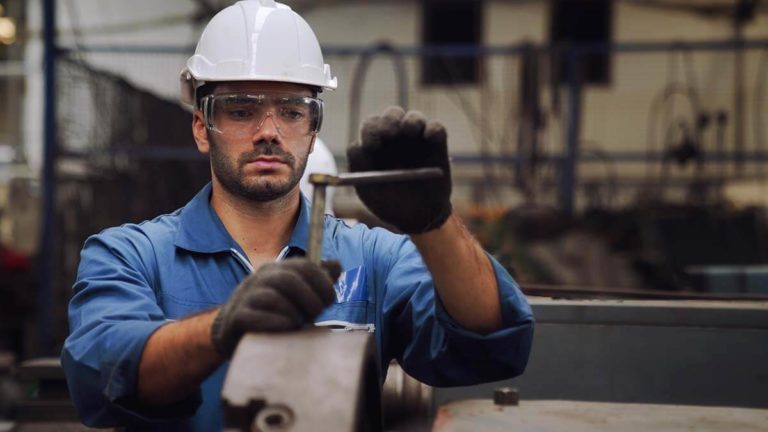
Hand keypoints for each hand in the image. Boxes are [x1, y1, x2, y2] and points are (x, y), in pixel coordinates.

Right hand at [210, 258, 340, 356]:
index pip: (305, 266)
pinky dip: (276, 323)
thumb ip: (316, 281)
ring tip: (298, 324)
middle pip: (289, 279)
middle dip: (310, 299)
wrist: (233, 331)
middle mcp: (260, 278)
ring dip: (293, 313)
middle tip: (315, 315)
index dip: (323, 283)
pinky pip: (255, 316)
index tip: (329, 301)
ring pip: (273, 297)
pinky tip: (285, 329)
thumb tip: (336, 265)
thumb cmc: (273, 312)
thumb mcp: (296, 295)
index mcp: (277, 269)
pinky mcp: (236, 318)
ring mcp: (246, 296)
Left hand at [347, 106, 451, 233]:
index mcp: (376, 144)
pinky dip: (433, 129)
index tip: (373, 146)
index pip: (371, 126)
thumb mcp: (368, 189)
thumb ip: (358, 167)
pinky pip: (436, 128)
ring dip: (411, 120)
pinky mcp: (436, 143)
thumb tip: (356, 146)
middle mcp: (396, 137)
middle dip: (389, 121)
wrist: (417, 217)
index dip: (371, 132)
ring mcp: (417, 138)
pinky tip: (430, 137)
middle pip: (391, 115)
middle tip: (391, 134)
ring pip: (414, 117)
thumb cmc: (389, 203)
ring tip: (410, 132)